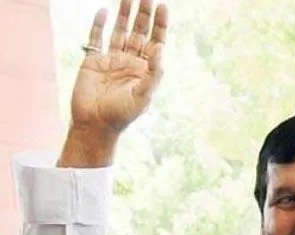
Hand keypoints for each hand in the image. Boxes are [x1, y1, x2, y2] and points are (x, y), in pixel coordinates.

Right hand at [59, 0, 168, 167]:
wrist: (94, 125)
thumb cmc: (122, 115)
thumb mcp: (143, 96)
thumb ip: (154, 74)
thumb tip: (162, 49)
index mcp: (146, 69)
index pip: (156, 41)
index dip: (160, 24)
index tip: (162, 6)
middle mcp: (130, 61)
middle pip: (139, 31)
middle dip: (143, 14)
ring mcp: (112, 59)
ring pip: (120, 31)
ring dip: (124, 14)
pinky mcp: (93, 60)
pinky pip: (96, 38)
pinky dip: (99, 24)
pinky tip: (104, 11)